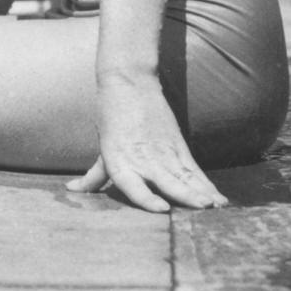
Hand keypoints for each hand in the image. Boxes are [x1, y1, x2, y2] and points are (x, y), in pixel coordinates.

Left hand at [65, 74, 227, 212]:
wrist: (129, 82)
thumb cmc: (112, 117)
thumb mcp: (104, 148)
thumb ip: (93, 176)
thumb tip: (72, 191)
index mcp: (119, 161)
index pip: (133, 185)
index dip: (147, 198)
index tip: (163, 209)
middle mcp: (142, 159)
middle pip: (168, 181)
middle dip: (187, 196)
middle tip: (204, 208)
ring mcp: (163, 151)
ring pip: (185, 176)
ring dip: (201, 191)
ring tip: (215, 206)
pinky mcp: (178, 144)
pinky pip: (193, 169)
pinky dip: (205, 184)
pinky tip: (217, 197)